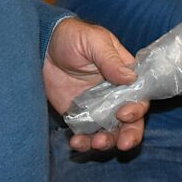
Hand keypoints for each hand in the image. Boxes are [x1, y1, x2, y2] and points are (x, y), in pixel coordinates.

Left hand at [43, 17, 146, 151]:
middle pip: (131, 121)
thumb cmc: (73, 37)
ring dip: (107, 142)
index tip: (123, 113)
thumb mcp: (93, 41)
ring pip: (110, 132)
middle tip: (123, 144)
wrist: (42, 46)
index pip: (139, 97)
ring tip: (95, 143)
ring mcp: (97, 109)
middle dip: (130, 135)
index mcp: (124, 75)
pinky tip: (76, 142)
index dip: (136, 109)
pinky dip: (84, 143)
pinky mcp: (79, 118)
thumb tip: (131, 77)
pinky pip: (86, 136)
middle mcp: (115, 95)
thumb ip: (110, 59)